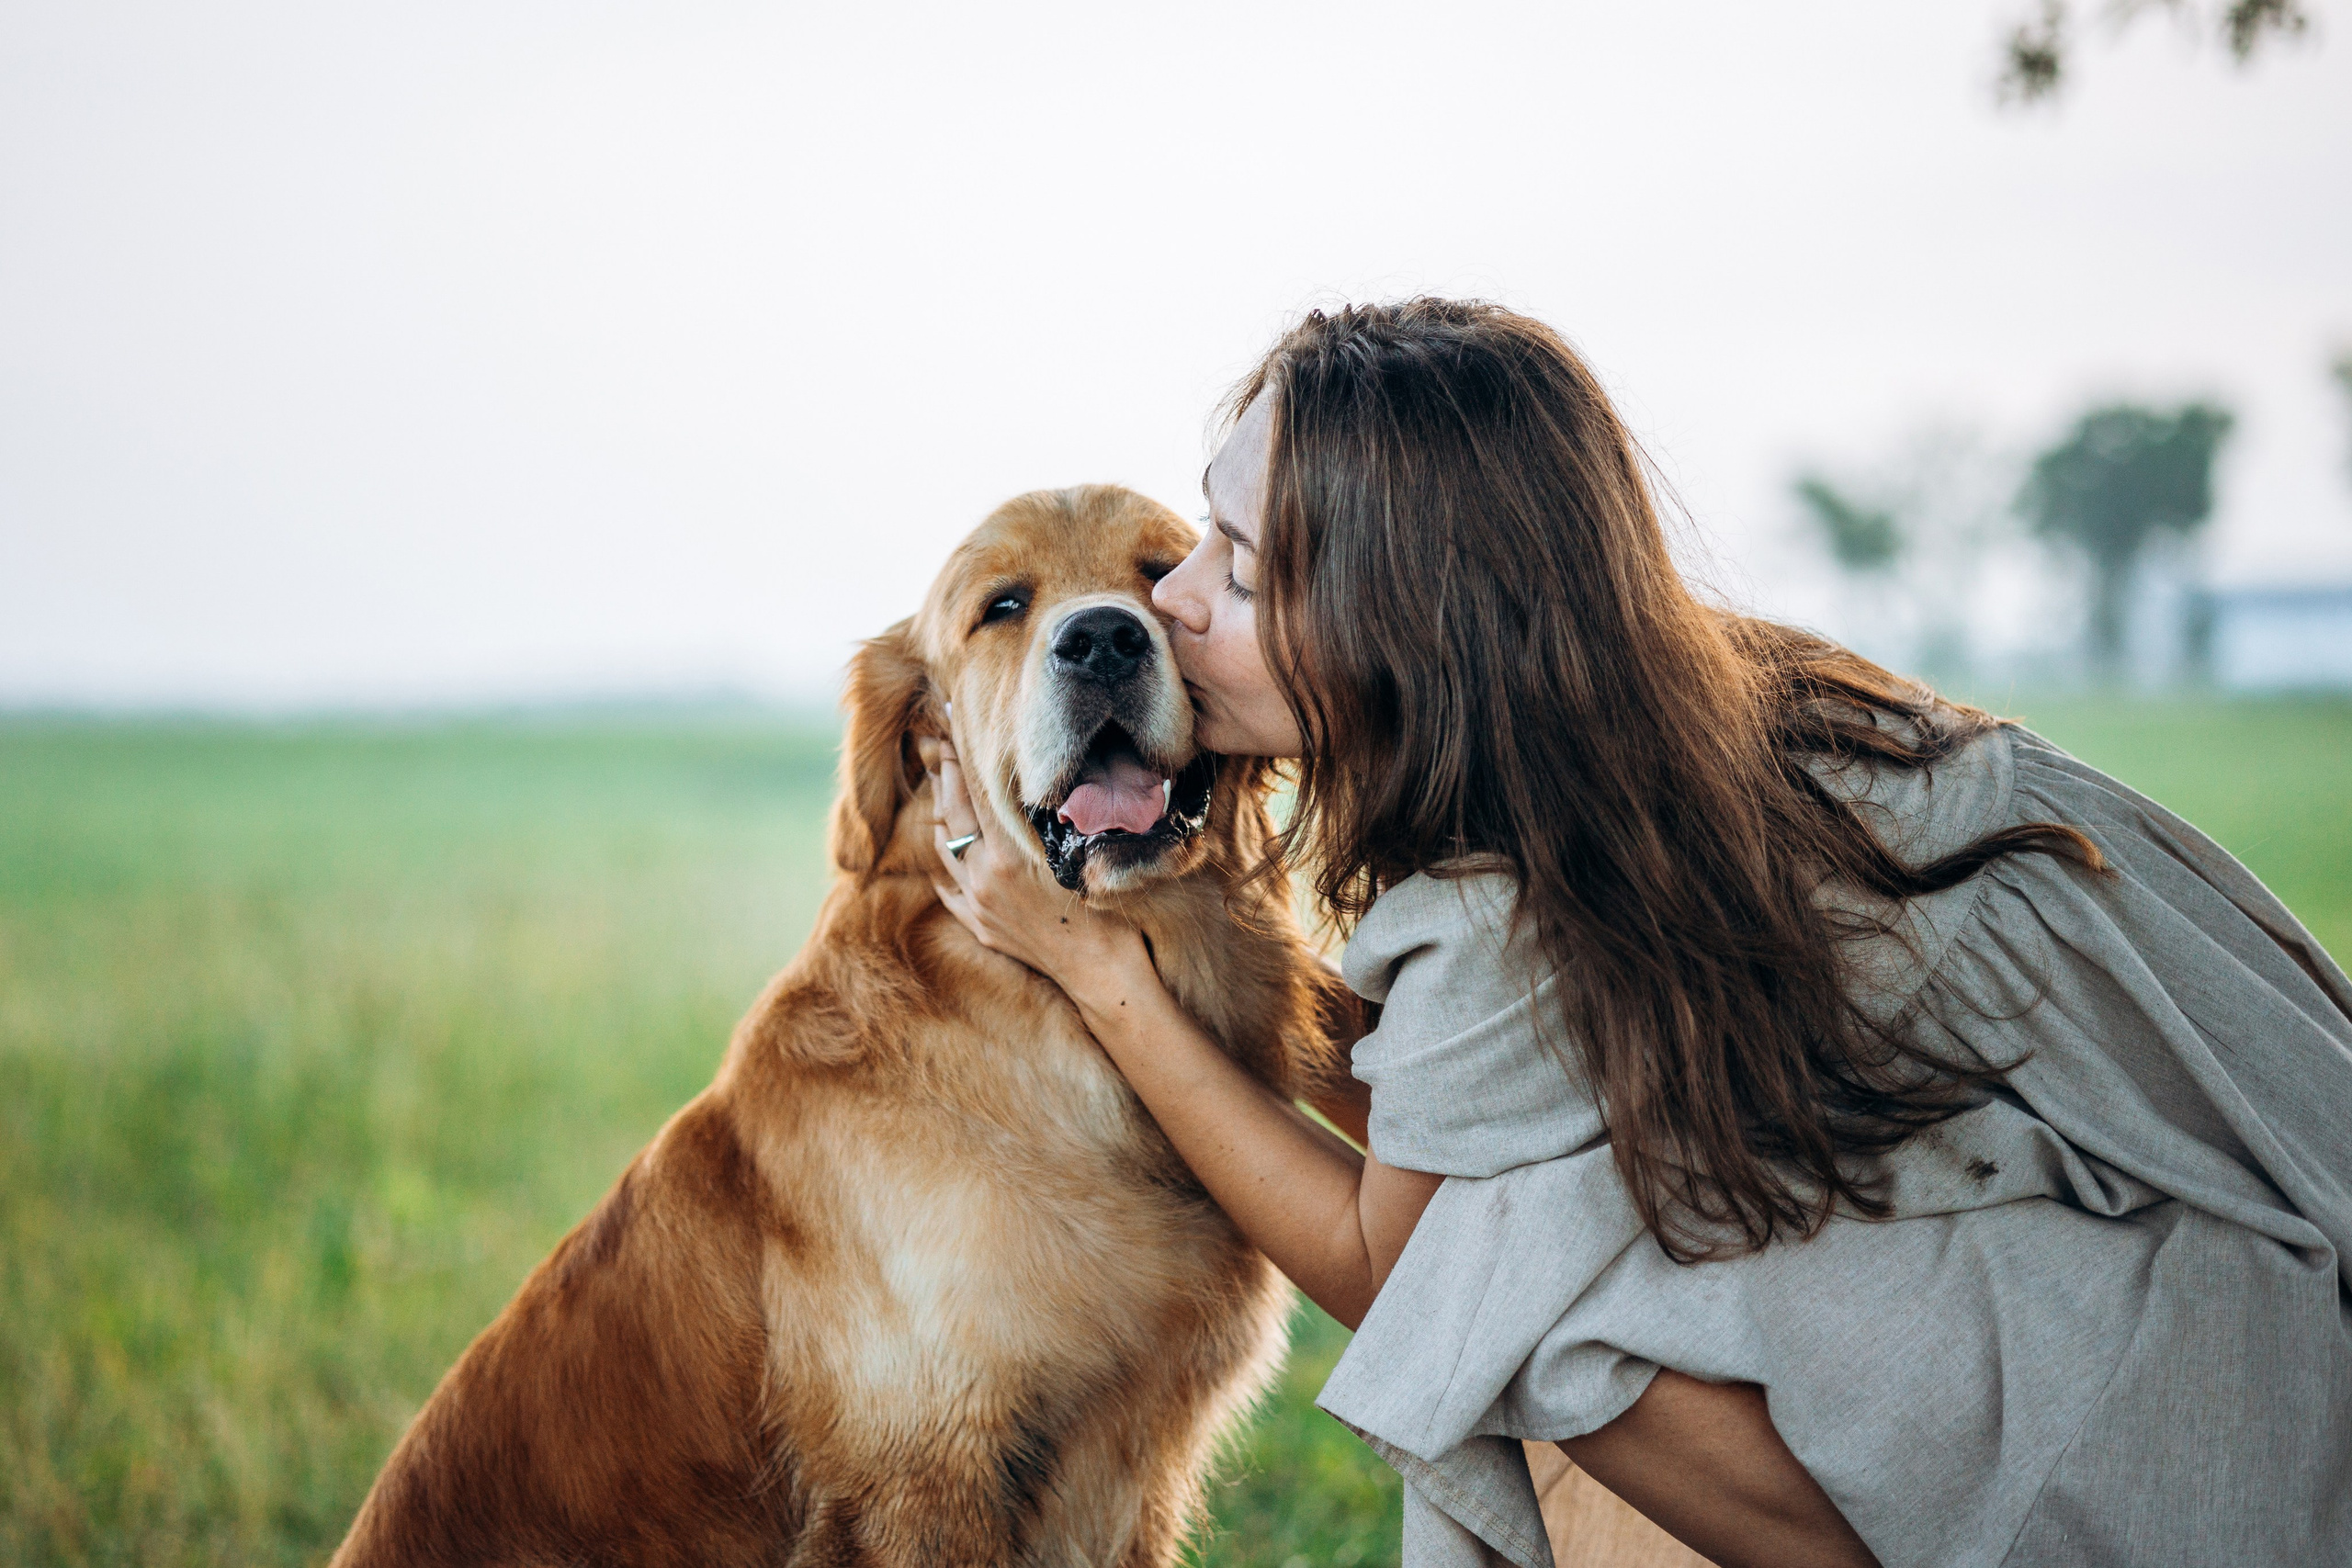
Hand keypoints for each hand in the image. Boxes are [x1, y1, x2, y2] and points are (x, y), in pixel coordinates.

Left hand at [927, 741, 1151, 1009]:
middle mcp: (984, 877)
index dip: (961, 752)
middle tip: (935, 743)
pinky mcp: (981, 926)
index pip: (974, 789)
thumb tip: (1027, 774)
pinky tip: (945, 851)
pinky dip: (945, 867)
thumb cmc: (1106, 907)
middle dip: (942, 775)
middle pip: (952, 814)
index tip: (950, 721)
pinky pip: (949, 891)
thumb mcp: (1076, 849)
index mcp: (1008, 854)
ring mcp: (979, 904)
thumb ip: (1044, 814)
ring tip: (937, 788)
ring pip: (945, 850)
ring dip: (939, 816)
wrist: (1102, 971)